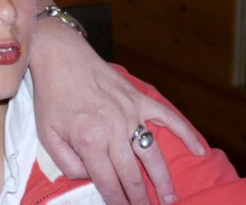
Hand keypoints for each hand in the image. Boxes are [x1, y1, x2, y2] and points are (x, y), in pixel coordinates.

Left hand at [30, 17, 205, 203]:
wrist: (59, 55)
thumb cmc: (51, 95)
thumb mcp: (47, 134)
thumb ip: (66, 163)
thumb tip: (89, 178)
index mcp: (89, 141)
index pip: (108, 182)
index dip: (117, 202)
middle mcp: (113, 130)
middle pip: (133, 175)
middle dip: (141, 199)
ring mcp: (129, 113)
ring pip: (153, 154)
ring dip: (163, 180)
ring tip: (169, 199)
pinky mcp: (138, 98)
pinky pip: (167, 118)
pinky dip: (186, 134)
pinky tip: (199, 150)